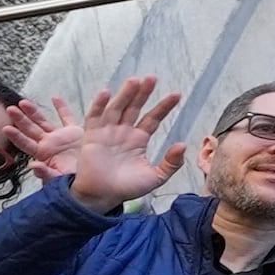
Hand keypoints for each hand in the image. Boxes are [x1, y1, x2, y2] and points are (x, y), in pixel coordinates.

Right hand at [28, 79, 186, 212]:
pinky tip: (107, 92)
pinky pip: (95, 117)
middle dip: (143, 93)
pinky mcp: (92, 136)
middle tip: (152, 78)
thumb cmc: (127, 188)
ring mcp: (107, 132)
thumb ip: (171, 163)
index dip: (164, 106)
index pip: (153, 118)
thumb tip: (182, 145)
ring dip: (125, 94)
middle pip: (134, 108)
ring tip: (135, 80)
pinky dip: (99, 105)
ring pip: (117, 108)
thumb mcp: (155, 177)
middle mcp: (123, 132)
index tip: (177, 94)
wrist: (103, 197)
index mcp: (138, 139)